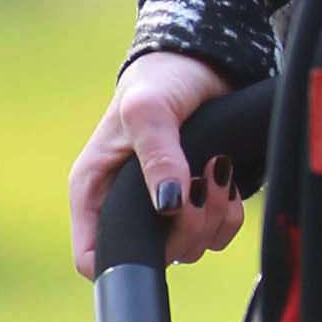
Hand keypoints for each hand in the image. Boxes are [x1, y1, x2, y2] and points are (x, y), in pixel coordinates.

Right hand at [69, 52, 243, 279]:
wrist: (204, 62)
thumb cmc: (160, 79)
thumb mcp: (149, 111)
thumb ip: (157, 156)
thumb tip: (168, 205)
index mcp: (95, 191)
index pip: (92, 257)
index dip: (124, 259)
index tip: (160, 232)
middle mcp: (125, 207)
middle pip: (153, 258)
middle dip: (185, 228)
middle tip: (200, 184)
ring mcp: (163, 208)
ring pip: (191, 248)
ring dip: (213, 215)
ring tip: (215, 167)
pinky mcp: (197, 202)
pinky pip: (218, 234)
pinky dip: (229, 213)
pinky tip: (227, 178)